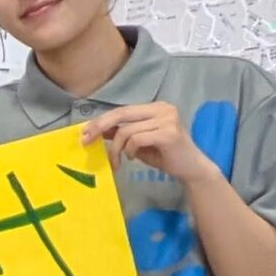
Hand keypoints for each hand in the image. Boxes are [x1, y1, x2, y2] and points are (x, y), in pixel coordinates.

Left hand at [84, 101, 213, 184]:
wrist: (191, 168)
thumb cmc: (164, 154)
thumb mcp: (138, 142)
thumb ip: (121, 132)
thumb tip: (96, 129)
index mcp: (155, 107)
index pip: (122, 110)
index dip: (101, 121)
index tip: (84, 133)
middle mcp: (163, 108)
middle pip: (121, 114)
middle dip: (99, 127)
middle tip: (86, 142)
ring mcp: (167, 119)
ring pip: (126, 130)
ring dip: (116, 148)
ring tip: (119, 160)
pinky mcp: (169, 133)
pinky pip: (137, 139)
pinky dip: (130, 150)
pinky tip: (134, 158)